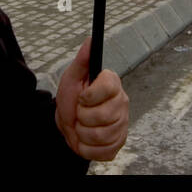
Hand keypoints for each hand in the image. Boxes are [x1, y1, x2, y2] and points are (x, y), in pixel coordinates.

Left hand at [55, 38, 128, 160]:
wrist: (68, 123)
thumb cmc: (71, 98)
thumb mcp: (72, 77)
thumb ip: (82, 60)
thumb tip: (90, 40)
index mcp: (112, 84)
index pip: (108, 88)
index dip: (89, 96)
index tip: (81, 97)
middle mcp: (122, 102)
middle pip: (102, 116)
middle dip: (82, 117)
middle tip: (80, 113)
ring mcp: (122, 124)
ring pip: (101, 135)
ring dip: (82, 133)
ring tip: (82, 126)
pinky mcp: (119, 143)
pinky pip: (103, 151)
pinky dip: (88, 148)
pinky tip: (87, 139)